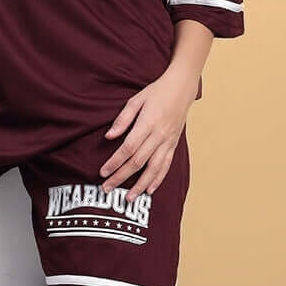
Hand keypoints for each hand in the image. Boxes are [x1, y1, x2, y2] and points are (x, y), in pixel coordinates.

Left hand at [98, 66, 198, 199]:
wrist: (182, 88)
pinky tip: (149, 191)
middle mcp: (159, 135)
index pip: (128, 148)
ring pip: (153, 168)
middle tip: (107, 188)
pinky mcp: (173, 145)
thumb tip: (109, 137)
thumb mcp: (136, 100)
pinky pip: (166, 166)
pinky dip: (158, 180)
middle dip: (121, 177)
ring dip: (140, 185)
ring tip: (129, 198)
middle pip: (138, 161)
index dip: (114, 162)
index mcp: (148, 123)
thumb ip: (122, 119)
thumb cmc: (156, 92)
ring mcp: (168, 142)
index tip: (102, 172)